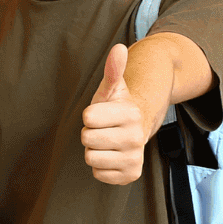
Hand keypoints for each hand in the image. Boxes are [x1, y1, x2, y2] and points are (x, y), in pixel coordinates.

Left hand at [82, 43, 148, 184]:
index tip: (102, 114)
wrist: (135, 130)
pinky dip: (101, 166)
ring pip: (90, 158)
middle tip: (103, 129)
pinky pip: (98, 174)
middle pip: (87, 139)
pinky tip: (111, 155)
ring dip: (94, 150)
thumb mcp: (112, 88)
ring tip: (107, 142)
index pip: (87, 118)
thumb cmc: (116, 108)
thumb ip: (113, 69)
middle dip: (90, 133)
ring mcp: (135, 158)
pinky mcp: (131, 175)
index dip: (90, 115)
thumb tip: (118, 48)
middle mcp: (136, 138)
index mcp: (130, 114)